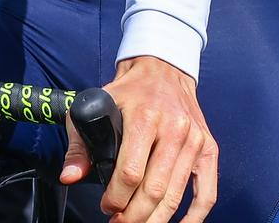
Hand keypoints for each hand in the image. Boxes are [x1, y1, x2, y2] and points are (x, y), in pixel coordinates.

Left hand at [61, 57, 215, 222]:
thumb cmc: (129, 91)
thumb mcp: (98, 105)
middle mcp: (174, 128)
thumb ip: (80, 142)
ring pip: (176, 195)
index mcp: (145, 117)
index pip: (131, 172)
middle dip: (133, 215)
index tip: (106, 206)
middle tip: (119, 222)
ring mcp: (195, 140)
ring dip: (156, 219)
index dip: (116, 197)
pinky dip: (195, 217)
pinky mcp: (208, 149)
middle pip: (154, 189)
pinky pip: (207, 193)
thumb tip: (70, 176)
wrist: (163, 70)